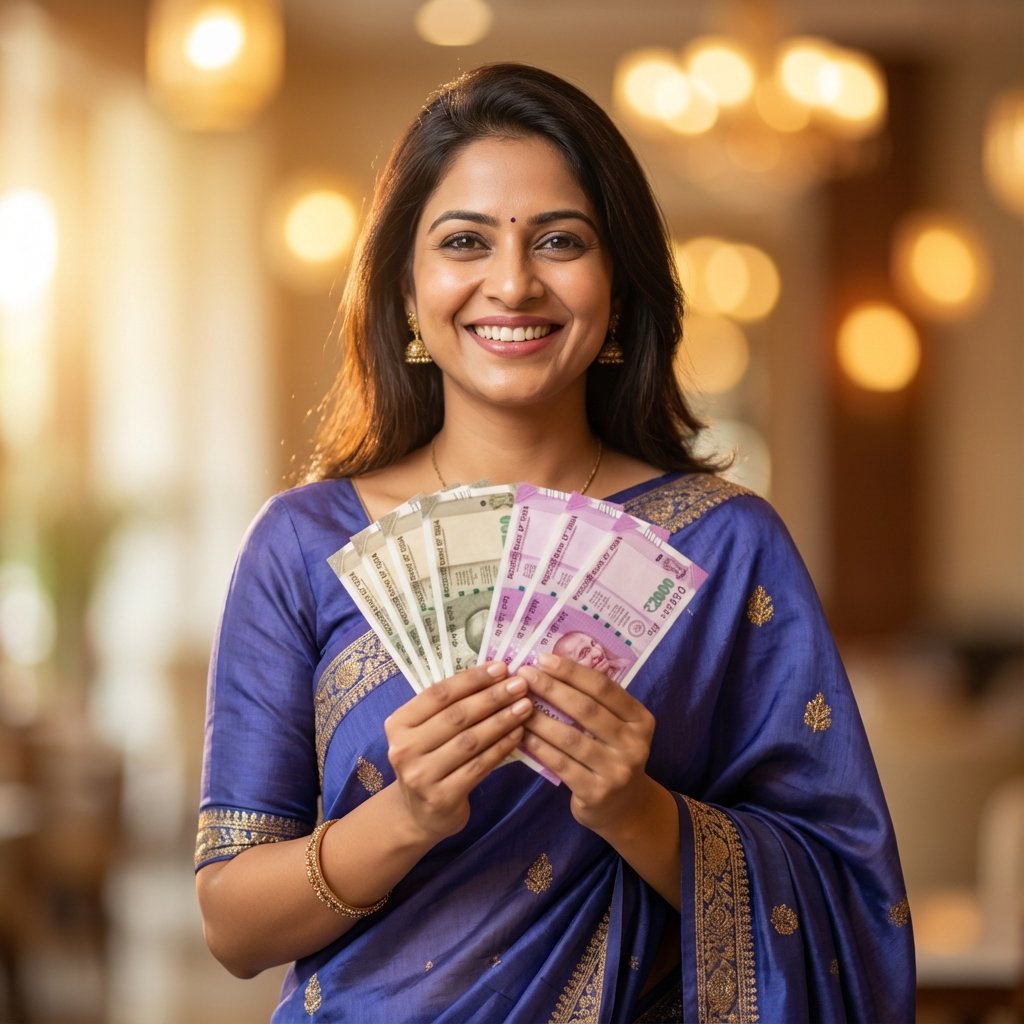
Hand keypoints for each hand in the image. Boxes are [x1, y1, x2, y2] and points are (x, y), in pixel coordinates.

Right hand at [384, 662, 532, 841]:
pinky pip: (479, 766)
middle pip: (456, 716)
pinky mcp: (442, 797)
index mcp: (398, 723)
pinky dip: (501, 748)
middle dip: (492, 697)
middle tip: (520, 684)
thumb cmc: (430, 761)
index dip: (472, 679)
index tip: (501, 668)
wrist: (419, 814)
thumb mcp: (427, 732)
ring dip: (501, 721)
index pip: (438, 694)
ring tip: (525, 706)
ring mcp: (421, 776)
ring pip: (470, 741)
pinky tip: (518, 734)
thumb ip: (450, 707)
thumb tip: (495, 674)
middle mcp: (404, 748)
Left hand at [519, 653, 656, 835]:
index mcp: (640, 719)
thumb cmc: (612, 756)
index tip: (544, 659)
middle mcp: (634, 744)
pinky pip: (561, 764)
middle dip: (551, 688)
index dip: (572, 671)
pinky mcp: (597, 792)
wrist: (625, 809)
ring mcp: (617, 770)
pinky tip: (522, 735)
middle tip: (524, 675)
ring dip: (539, 718)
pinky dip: (539, 747)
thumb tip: (551, 668)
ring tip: (517, 704)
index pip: (604, 687)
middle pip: (586, 709)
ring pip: (570, 737)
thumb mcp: (617, 728)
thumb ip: (596, 703)